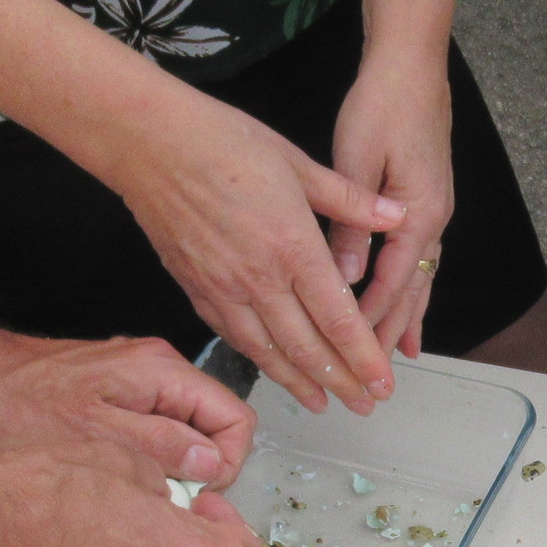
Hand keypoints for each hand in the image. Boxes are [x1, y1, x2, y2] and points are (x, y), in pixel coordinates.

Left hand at [0, 331, 256, 483]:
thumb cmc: (19, 409)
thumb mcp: (95, 438)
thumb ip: (161, 445)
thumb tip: (212, 462)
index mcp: (162, 371)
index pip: (237, 418)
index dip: (228, 464)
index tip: (193, 494)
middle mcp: (160, 366)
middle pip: (217, 423)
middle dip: (202, 466)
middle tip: (162, 496)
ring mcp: (142, 376)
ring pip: (190, 428)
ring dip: (175, 463)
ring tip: (137, 485)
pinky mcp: (123, 389)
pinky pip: (161, 425)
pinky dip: (153, 453)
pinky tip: (121, 471)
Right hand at [110, 79, 405, 415]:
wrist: (148, 143)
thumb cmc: (222, 141)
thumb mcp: (297, 161)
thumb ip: (350, 199)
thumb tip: (398, 215)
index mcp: (292, 247)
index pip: (337, 319)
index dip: (363, 358)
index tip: (383, 383)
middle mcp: (258, 278)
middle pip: (307, 347)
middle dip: (341, 383)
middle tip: (366, 406)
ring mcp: (223, 289)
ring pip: (268, 352)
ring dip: (299, 383)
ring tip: (324, 404)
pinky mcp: (195, 288)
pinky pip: (233, 337)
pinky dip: (259, 360)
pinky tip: (274, 370)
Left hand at [331, 47, 452, 357]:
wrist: (413, 65)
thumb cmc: (383, 102)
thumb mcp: (358, 158)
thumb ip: (350, 219)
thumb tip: (340, 274)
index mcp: (419, 212)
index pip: (392, 282)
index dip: (370, 321)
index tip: (351, 354)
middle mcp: (434, 218)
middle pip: (413, 290)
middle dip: (392, 333)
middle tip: (377, 376)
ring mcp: (435, 211)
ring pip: (422, 278)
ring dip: (408, 317)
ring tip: (400, 355)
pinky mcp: (427, 201)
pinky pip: (420, 259)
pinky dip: (413, 288)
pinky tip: (408, 304)